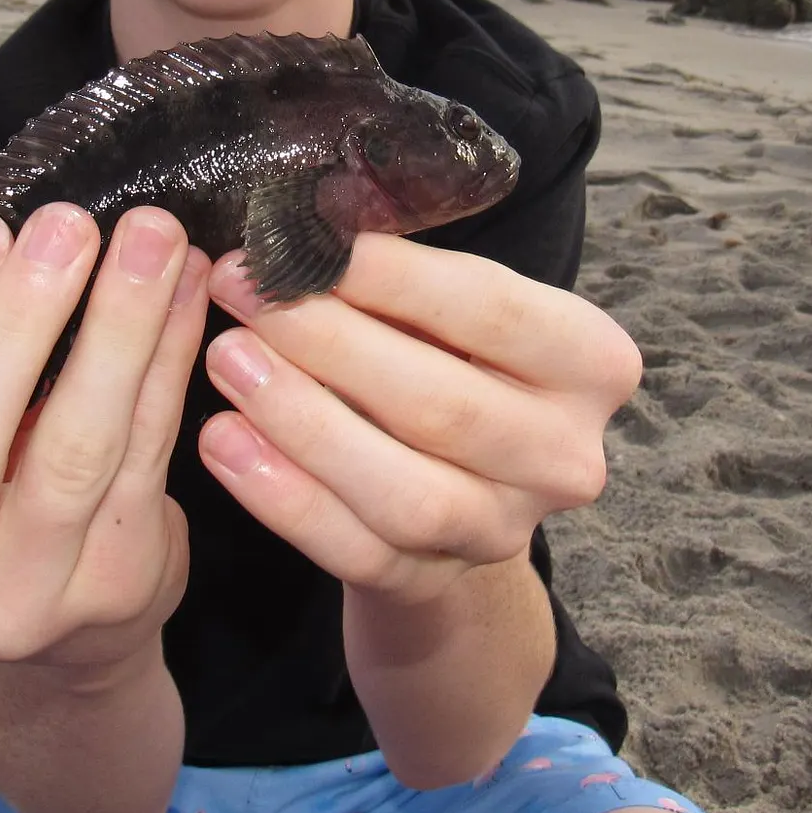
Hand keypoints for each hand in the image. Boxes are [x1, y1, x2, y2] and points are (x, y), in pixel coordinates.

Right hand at [0, 203, 209, 675]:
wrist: (58, 629)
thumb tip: (7, 234)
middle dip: (18, 319)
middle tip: (69, 225)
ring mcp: (12, 611)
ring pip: (71, 453)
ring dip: (118, 328)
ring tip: (150, 238)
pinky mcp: (106, 594)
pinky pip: (146, 455)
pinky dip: (170, 360)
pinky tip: (188, 292)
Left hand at [198, 233, 640, 604]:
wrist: (451, 482)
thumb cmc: (444, 358)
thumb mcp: (449, 310)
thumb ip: (397, 279)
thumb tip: (302, 230)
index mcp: (588, 361)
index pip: (492, 311)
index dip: (394, 277)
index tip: (307, 239)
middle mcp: (565, 455)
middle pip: (443, 404)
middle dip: (329, 342)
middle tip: (245, 291)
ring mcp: (504, 530)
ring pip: (404, 491)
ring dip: (302, 421)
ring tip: (226, 358)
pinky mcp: (434, 582)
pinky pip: (354, 550)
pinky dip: (282, 496)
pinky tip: (223, 439)